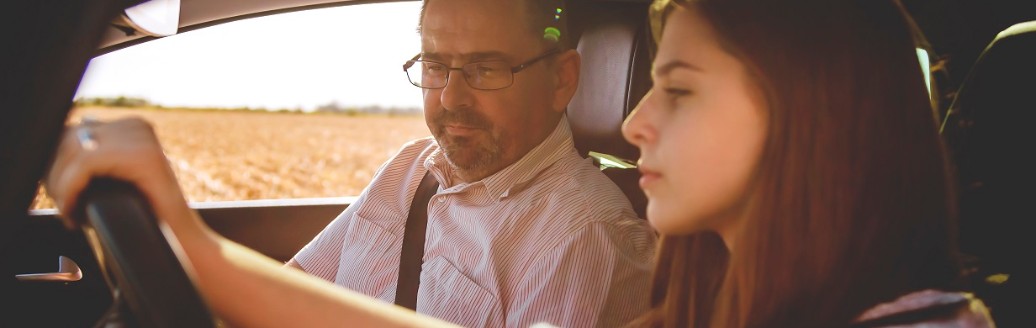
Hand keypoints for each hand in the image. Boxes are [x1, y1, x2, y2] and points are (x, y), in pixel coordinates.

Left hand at [45, 116, 192, 230]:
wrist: (182, 241)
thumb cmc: (145, 218)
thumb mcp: (112, 182)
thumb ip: (90, 163)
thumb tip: (47, 155)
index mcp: (131, 126)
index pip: (70, 132)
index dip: (53, 165)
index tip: (58, 196)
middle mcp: (137, 125)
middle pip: (69, 138)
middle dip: (55, 176)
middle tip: (64, 208)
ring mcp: (142, 137)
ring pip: (74, 151)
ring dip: (60, 186)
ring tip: (70, 212)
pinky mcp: (142, 156)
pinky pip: (86, 165)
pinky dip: (71, 190)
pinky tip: (74, 213)